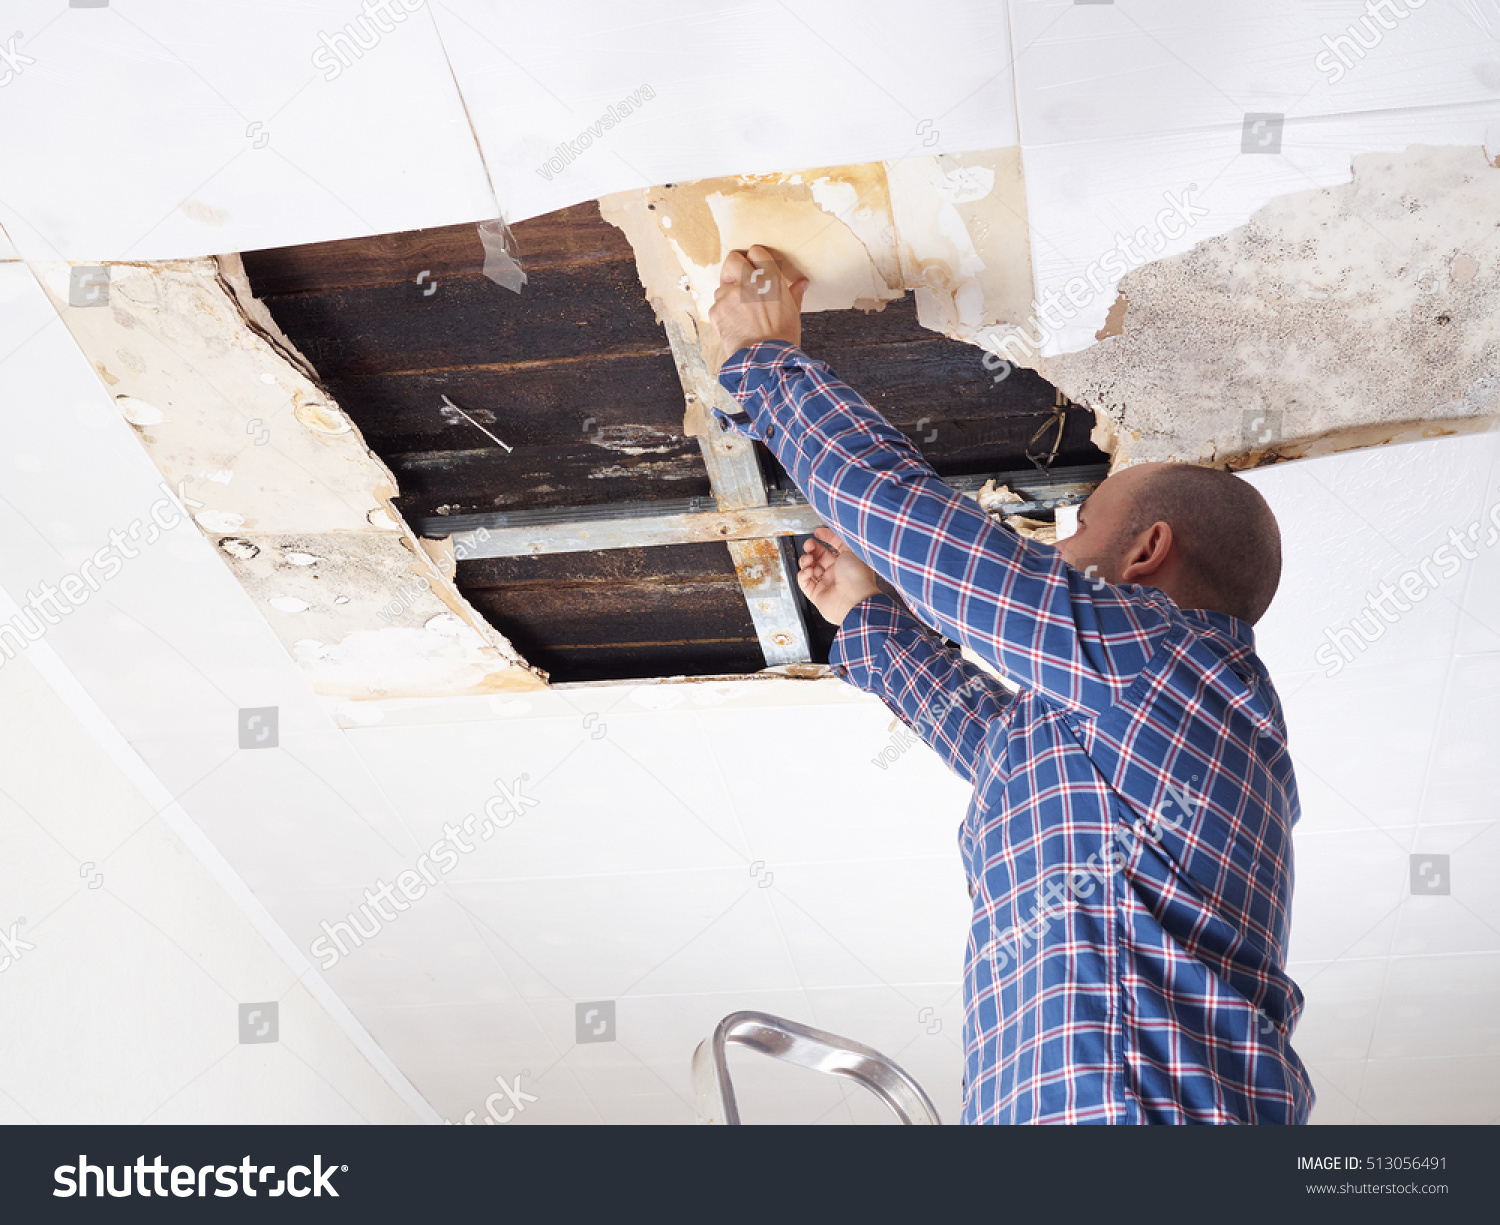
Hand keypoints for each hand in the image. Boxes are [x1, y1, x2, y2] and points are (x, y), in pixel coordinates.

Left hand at [709, 245, 808, 368]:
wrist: (766, 358)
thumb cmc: (783, 337)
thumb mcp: (793, 312)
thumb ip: (794, 293)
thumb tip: (802, 283)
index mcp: (770, 278)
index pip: (756, 252)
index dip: (754, 259)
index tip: (754, 267)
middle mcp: (748, 281)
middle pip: (733, 259)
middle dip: (733, 268)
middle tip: (737, 280)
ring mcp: (730, 295)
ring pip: (721, 286)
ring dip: (727, 296)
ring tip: (737, 312)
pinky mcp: (718, 310)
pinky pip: (716, 306)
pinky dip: (721, 315)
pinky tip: (733, 325)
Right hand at [796, 527, 880, 625]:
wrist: (855, 600)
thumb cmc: (857, 575)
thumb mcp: (851, 549)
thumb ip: (840, 538)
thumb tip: (830, 530)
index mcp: (846, 561)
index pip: (832, 546)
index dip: (824, 538)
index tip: (817, 532)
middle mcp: (836, 572)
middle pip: (818, 556)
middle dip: (811, 549)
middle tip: (809, 545)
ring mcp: (826, 584)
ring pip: (809, 568)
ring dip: (806, 561)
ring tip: (808, 560)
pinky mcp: (817, 595)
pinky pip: (805, 582)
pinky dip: (803, 575)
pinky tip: (808, 571)